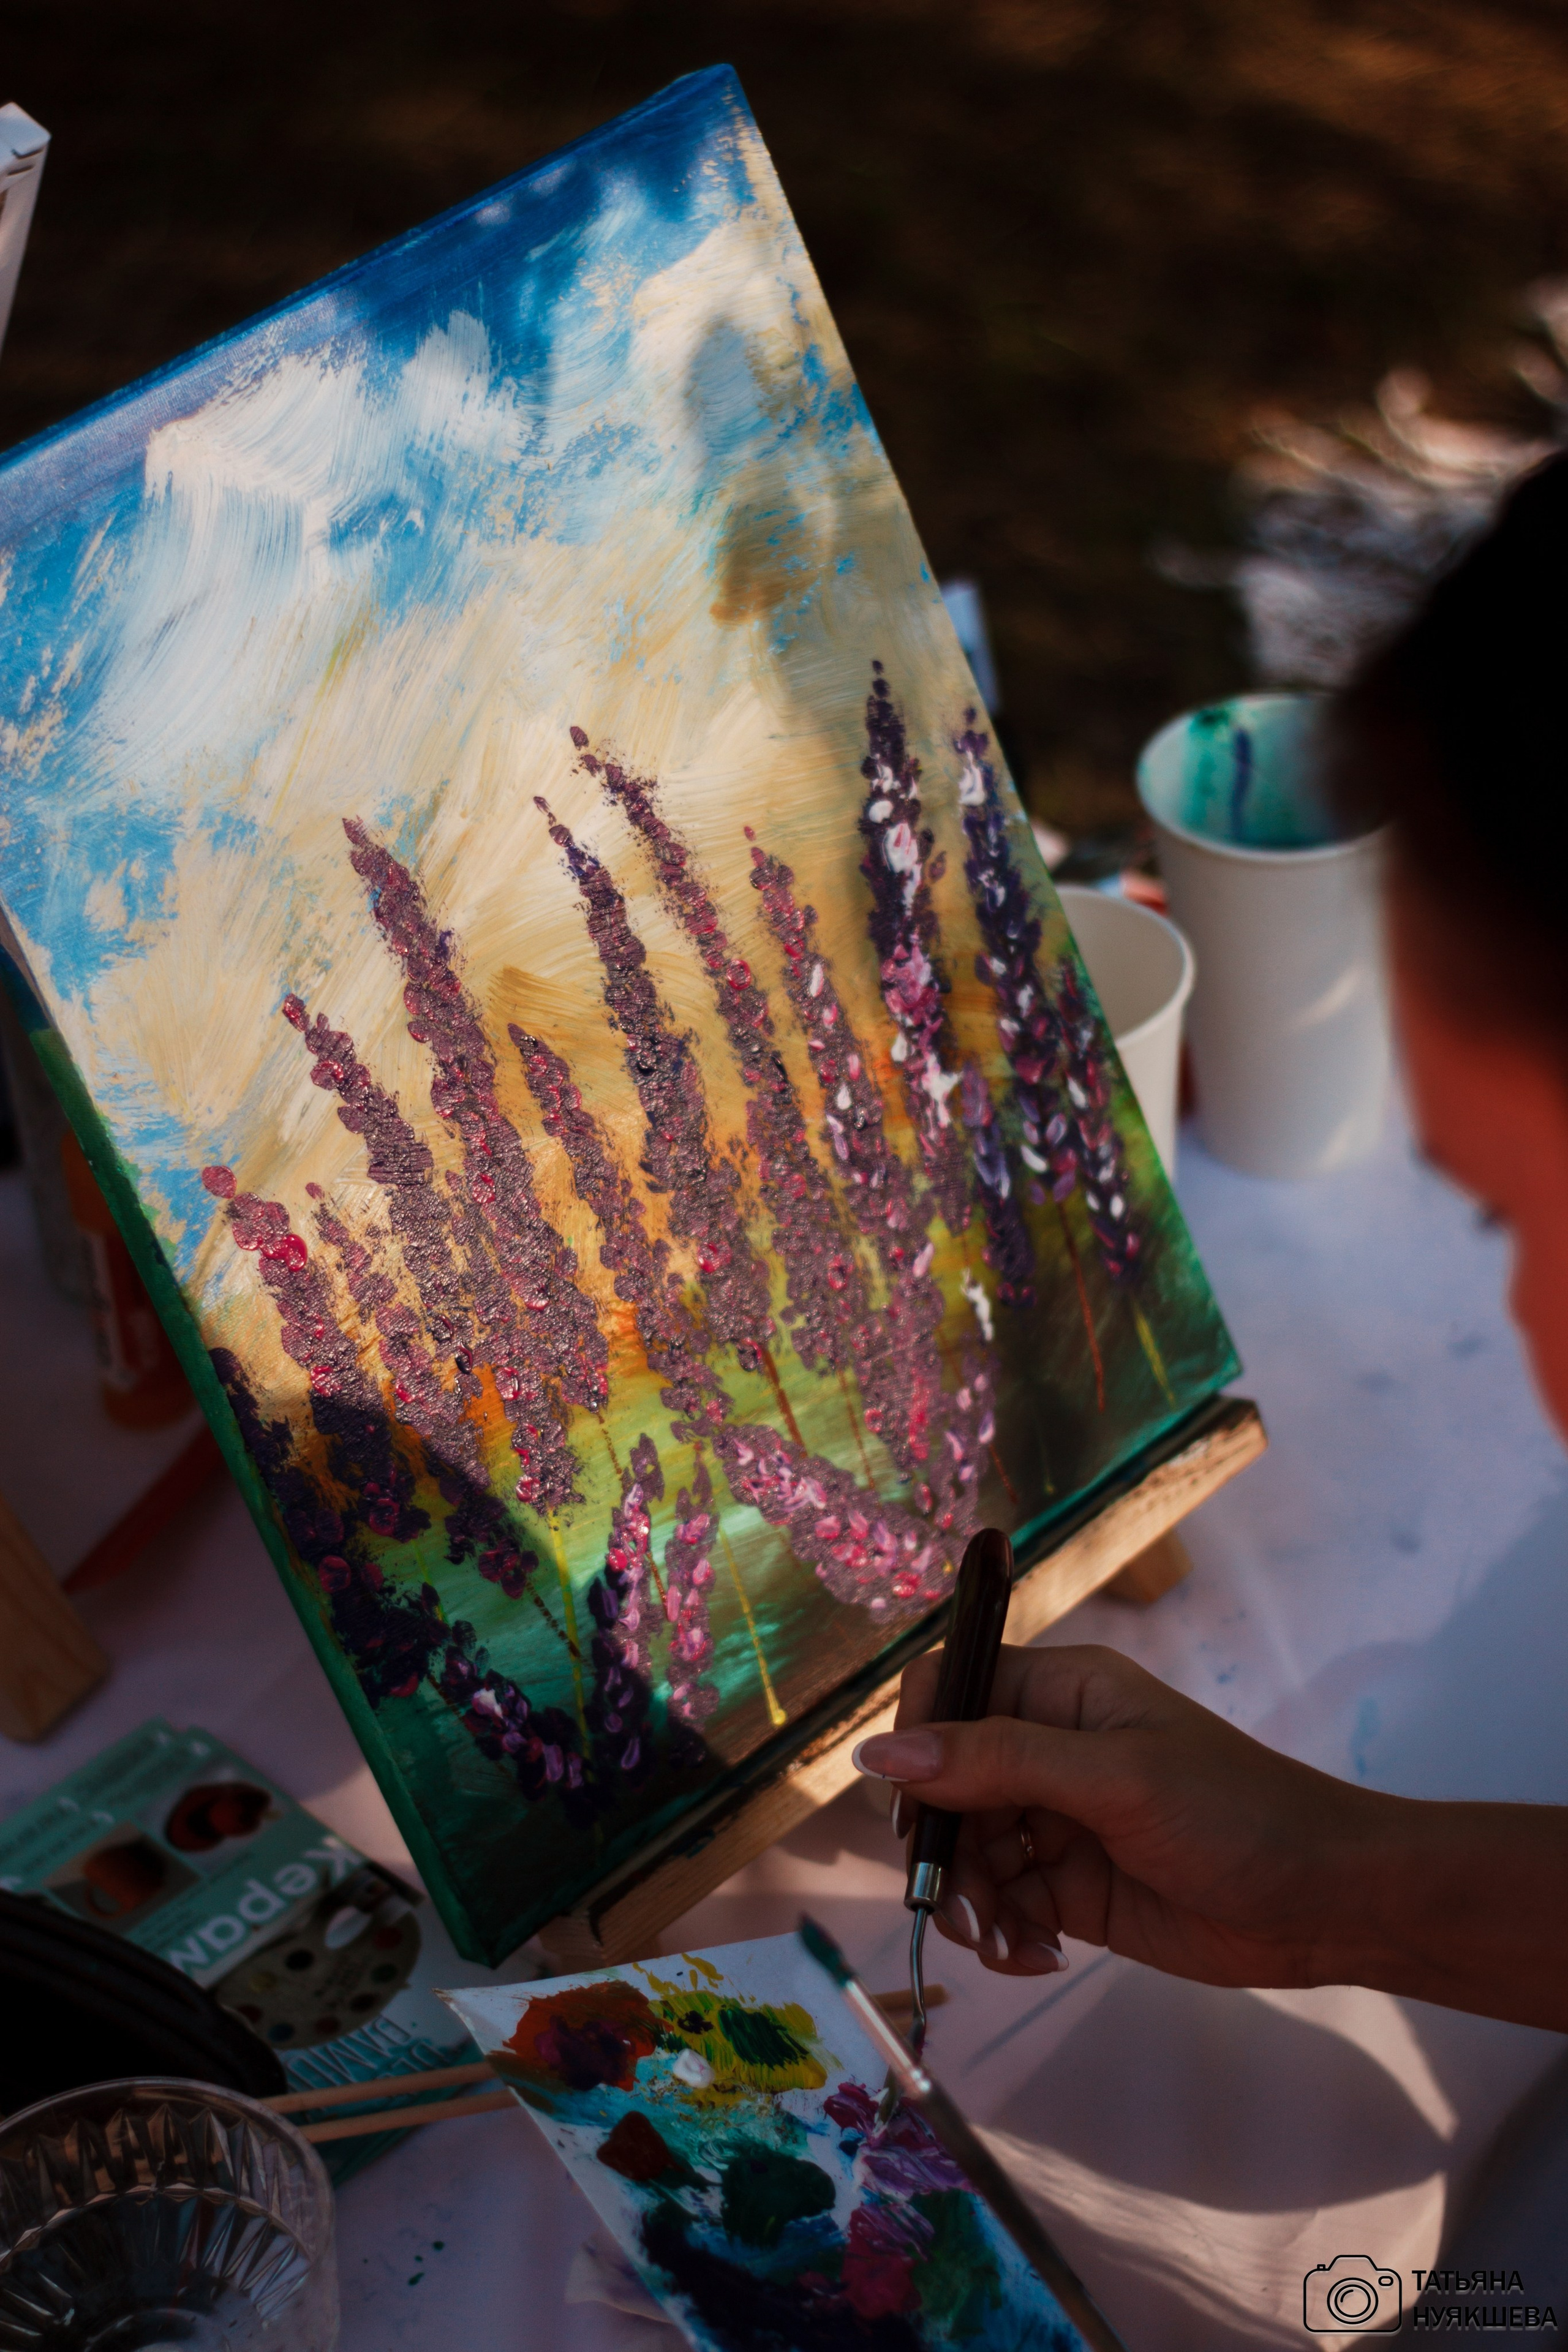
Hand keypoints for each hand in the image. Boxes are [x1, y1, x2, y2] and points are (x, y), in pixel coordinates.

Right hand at [853, 1643, 1379, 1986]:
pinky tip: (1035, 1957)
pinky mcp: (1070, 1888)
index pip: (949, 1690)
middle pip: (943, 1783)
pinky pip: (1000, 1904)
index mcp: (1060, 1692)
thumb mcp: (1114, 1780)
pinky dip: (1001, 1934)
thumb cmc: (1234, 1815)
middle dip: (939, 1846)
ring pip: (964, 1852)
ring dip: (967, 1902)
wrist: (1326, 1903)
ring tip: (1006, 1942)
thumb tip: (876, 1753)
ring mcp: (1057, 1821)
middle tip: (959, 1905)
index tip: (911, 1808)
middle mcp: (1047, 1748)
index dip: (915, 1742)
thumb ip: (996, 1763)